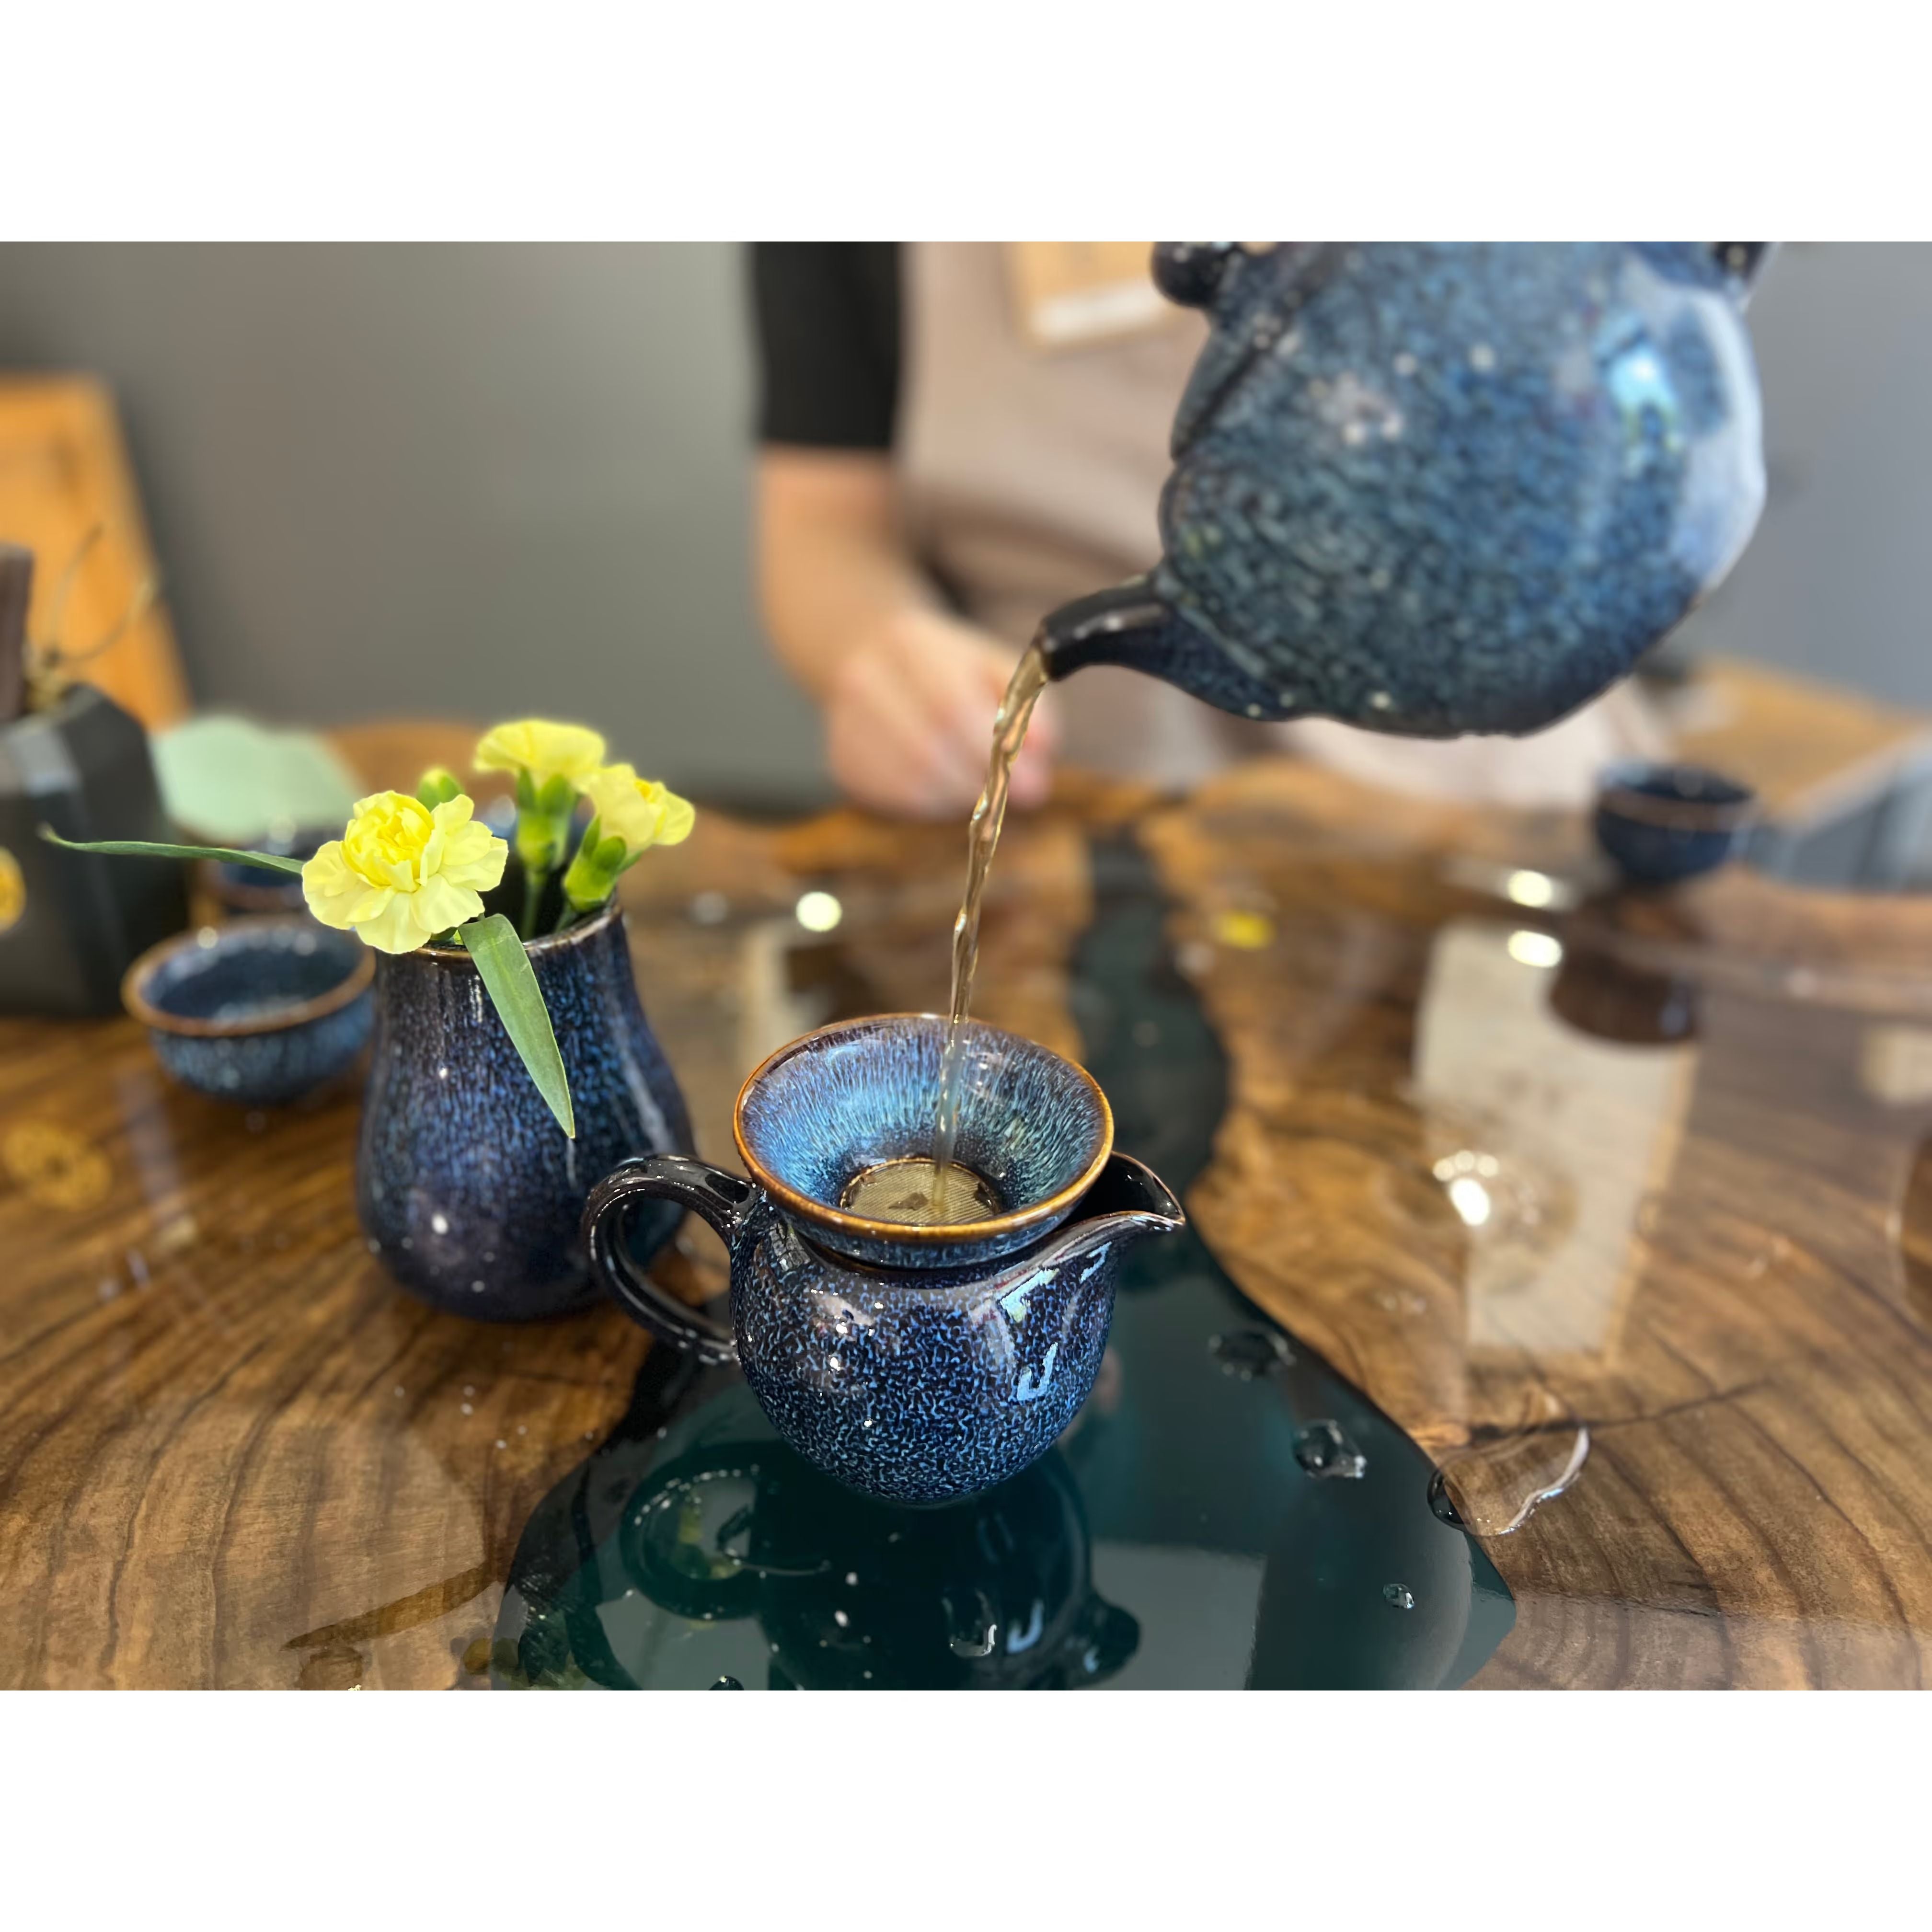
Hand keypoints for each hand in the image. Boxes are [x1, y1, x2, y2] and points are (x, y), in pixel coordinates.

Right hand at [823, 609, 1059, 818]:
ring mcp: (846, 723)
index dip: (992, 752)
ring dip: (959, 797)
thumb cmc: (947, 667)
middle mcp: (865, 679)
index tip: (1032, 784)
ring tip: (982, 787)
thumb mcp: (994, 666)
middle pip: (927, 750)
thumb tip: (1041, 757)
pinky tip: (949, 788)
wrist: (871, 657)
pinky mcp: (841, 761)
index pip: (950, 705)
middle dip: (980, 782)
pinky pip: (894, 799)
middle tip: (1014, 795)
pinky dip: (933, 804)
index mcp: (908, 642)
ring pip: (911, 782)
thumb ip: (1027, 705)